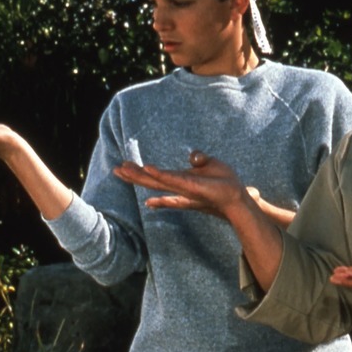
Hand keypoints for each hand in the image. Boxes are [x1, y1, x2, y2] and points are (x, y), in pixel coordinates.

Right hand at [113, 151, 249, 218]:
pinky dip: (159, 174)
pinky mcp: (189, 186)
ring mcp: (181, 187)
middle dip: (132, 176)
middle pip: (150, 181)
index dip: (140, 172)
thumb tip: (191, 156)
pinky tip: (148, 169)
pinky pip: (171, 179)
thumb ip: (199, 160)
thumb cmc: (224, 183)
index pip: (155, 177)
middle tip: (115, 169)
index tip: (124, 166)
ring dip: (139, 175)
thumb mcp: (210, 165)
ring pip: (155, 181)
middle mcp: (176, 186)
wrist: (236, 196)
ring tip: (122, 169)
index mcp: (179, 180)